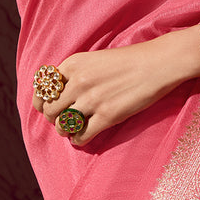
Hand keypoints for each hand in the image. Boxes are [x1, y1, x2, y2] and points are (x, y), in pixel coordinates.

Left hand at [32, 26, 199, 146]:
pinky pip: (81, 136)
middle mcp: (78, 81)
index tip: (46, 107)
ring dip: (66, 130)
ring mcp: (92, 99)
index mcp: (74, 63)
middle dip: (54, 117)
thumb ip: (75, 73)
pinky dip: (79, 140)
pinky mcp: (107, 116)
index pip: (43, 88)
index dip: (41, 101)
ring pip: (62, 125)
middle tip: (64, 119)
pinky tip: (84, 137)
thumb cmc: (129, 60)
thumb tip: (58, 94)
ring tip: (74, 128)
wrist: (158, 63)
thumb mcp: (96, 59)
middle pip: (50, 109)